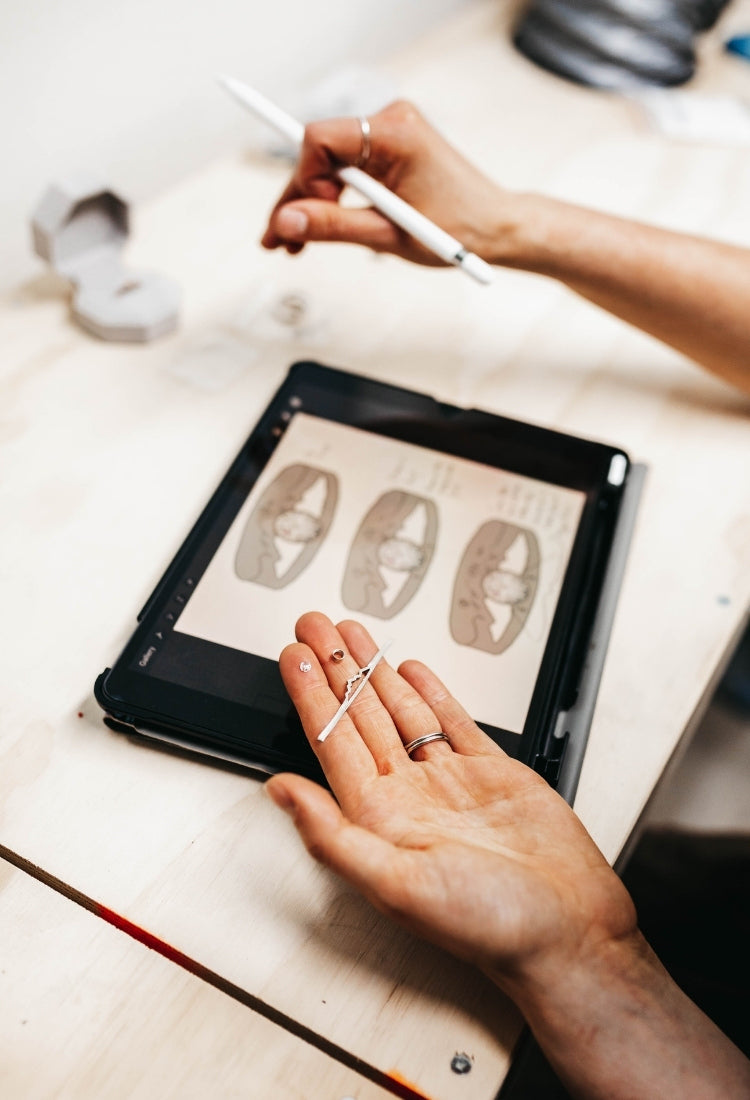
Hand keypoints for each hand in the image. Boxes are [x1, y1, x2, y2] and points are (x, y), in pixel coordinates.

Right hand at [260, 100, 514, 266]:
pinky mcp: (392, 148)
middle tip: (279, 241)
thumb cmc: (458, 230)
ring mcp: (392, 132)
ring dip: (311, 202)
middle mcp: (392, 121)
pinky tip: (318, 226)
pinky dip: (333, 197)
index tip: (307, 220)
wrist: (497, 228)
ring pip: (329, 163)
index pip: (319, 139)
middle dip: (298, 199)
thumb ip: (334, 226)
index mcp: (395, 134)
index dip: (304, 181)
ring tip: (293, 244)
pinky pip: (348, 167)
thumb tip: (285, 222)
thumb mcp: (390, 236)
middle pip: (319, 153)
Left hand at [267, 612, 635, 993]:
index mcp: (380, 820)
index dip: (310, 696)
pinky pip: (451, 723)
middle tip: (313, 625)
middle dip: (334, 667)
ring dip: (374, 671)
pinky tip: (411, 672)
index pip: (333, 742)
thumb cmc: (490, 926)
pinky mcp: (491, 775)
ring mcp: (449, 783)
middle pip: (361, 716)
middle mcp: (409, 797)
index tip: (292, 657)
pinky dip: (431, 693)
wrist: (571, 932)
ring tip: (351, 634)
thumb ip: (333, 835)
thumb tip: (279, 792)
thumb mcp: (397, 884)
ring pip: (402, 712)